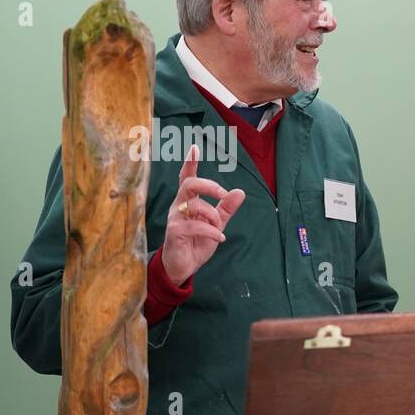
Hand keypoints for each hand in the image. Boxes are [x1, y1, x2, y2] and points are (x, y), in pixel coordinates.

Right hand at [161, 144, 245, 285]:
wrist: (183, 266)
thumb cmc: (196, 242)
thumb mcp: (216, 224)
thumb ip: (226, 209)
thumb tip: (240, 191)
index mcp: (188, 202)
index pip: (187, 178)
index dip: (190, 163)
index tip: (194, 147)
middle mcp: (179, 206)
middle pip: (189, 184)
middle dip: (208, 185)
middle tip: (222, 193)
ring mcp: (175, 219)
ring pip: (194, 205)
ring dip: (212, 215)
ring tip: (219, 228)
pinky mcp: (174, 232)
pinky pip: (195, 226)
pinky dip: (212, 231)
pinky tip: (220, 237)